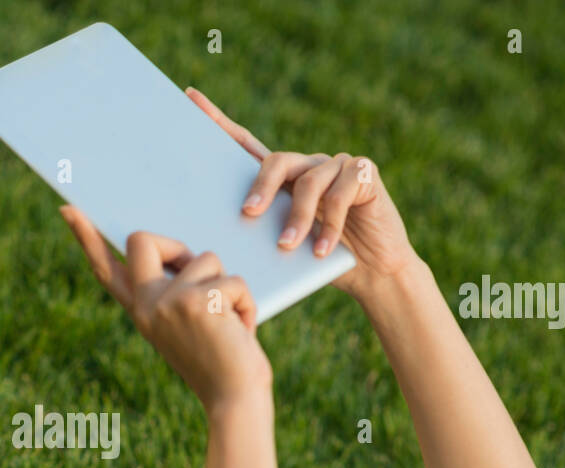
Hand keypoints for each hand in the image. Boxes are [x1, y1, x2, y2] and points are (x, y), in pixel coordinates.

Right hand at [59, 206, 271, 412]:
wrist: (234, 398)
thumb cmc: (221, 362)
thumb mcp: (188, 325)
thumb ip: (176, 294)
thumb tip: (188, 258)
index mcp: (140, 311)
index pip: (107, 270)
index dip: (87, 238)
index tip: (68, 210)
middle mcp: (146, 305)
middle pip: (143, 241)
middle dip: (175, 247)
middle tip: (203, 282)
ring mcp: (169, 302)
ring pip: (206, 258)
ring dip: (228, 285)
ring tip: (230, 323)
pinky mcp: (198, 301)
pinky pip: (233, 280)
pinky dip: (246, 303)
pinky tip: (241, 331)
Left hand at [185, 86, 417, 299]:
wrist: (375, 273)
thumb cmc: (323, 264)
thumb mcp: (286, 248)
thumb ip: (264, 231)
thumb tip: (230, 233)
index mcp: (284, 178)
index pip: (246, 146)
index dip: (219, 121)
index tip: (189, 97)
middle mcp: (309, 164)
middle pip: (276, 161)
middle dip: (260, 187)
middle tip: (249, 213)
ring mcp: (338, 165)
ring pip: (308, 181)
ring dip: (298, 218)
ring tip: (289, 246)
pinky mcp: (365, 172)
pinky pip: (341, 193)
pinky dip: (330, 224)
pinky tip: (322, 249)